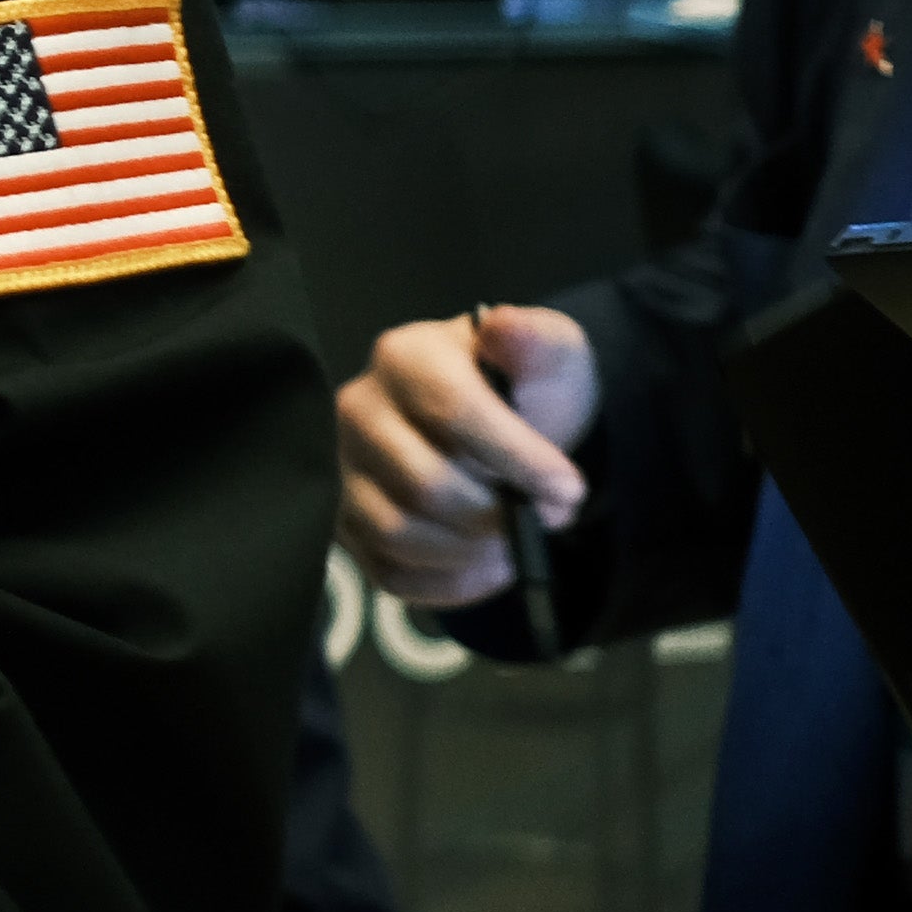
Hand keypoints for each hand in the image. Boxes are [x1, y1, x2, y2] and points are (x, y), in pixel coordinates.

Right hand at [335, 307, 595, 608]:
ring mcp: (343, 471)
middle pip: (423, 483)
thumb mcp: (550, 353)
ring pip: (399, 532)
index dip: (515, 456)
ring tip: (520, 546)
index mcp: (403, 357)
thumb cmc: (525, 388)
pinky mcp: (344, 524)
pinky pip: (389, 573)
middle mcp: (356, 411)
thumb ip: (536, 340)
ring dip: (474, 553)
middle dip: (500, 513)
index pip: (450, 409)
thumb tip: (503, 327)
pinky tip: (489, 566)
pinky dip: (449, 584)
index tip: (569, 488)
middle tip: (552, 518)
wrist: (504, 428)